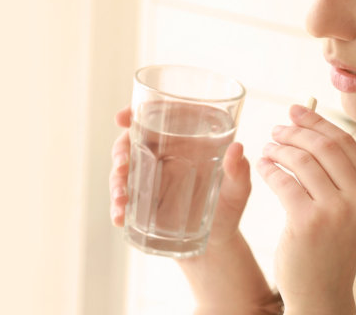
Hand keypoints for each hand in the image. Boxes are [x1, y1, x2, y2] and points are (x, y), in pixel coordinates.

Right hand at [109, 106, 252, 246]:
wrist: (216, 243)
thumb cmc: (230, 207)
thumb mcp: (239, 189)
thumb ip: (239, 171)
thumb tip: (236, 148)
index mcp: (186, 140)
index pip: (159, 117)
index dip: (137, 112)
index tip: (122, 118)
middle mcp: (164, 155)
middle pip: (133, 141)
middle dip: (120, 150)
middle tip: (121, 163)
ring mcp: (150, 178)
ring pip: (123, 170)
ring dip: (116, 182)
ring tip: (121, 201)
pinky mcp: (142, 202)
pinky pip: (123, 199)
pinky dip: (117, 208)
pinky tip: (118, 218)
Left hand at [256, 104, 355, 312]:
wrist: (323, 293)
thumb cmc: (331, 248)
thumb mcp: (350, 209)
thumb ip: (340, 174)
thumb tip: (313, 128)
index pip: (346, 142)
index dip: (318, 122)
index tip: (297, 110)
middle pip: (325, 146)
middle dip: (296, 132)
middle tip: (276, 129)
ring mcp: (336, 211)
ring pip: (302, 161)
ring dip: (279, 149)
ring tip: (268, 149)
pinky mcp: (308, 222)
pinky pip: (284, 182)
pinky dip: (269, 169)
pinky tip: (262, 167)